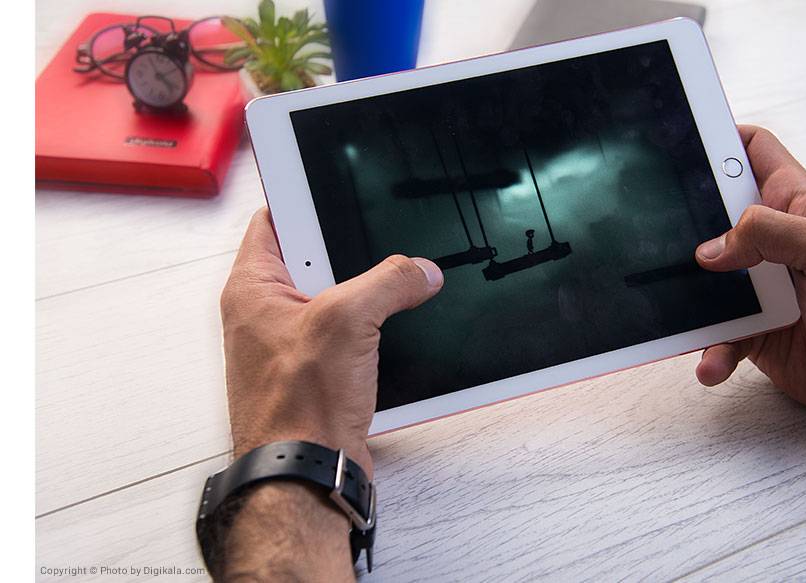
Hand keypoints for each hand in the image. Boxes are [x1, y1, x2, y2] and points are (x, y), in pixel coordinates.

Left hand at [214, 208, 442, 579]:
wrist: (307, 476)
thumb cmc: (297, 408)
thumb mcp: (346, 321)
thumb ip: (389, 282)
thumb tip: (420, 271)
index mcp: (253, 290)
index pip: (273, 222)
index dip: (304, 201)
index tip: (334, 185)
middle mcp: (266, 316)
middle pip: (312, 261)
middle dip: (350, 253)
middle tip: (381, 243)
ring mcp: (292, 347)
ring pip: (337, 301)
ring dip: (368, 298)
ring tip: (396, 289)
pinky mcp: (318, 375)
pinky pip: (349, 338)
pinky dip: (373, 333)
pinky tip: (395, 332)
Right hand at [694, 126, 805, 444]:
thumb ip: (772, 232)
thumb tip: (714, 244)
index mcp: (796, 206)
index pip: (753, 152)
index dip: (719, 140)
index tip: (682, 142)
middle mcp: (773, 242)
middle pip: (711, 215)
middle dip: (684, 226)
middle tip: (660, 238)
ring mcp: (759, 285)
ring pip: (703, 280)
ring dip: (692, 302)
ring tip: (690, 316)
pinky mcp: (750, 328)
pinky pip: (714, 332)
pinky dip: (710, 347)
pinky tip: (715, 359)